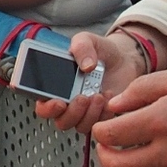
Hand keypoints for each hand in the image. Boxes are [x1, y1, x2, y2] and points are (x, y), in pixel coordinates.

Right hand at [33, 31, 147, 133]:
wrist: (124, 58)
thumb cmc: (100, 50)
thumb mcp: (87, 40)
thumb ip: (81, 46)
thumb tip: (86, 65)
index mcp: (56, 87)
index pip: (43, 106)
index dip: (47, 108)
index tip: (58, 102)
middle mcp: (69, 102)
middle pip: (61, 121)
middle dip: (72, 113)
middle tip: (82, 97)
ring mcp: (85, 111)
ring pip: (80, 126)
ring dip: (89, 114)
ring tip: (98, 95)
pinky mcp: (102, 115)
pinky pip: (100, 124)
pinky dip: (105, 113)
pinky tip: (108, 95)